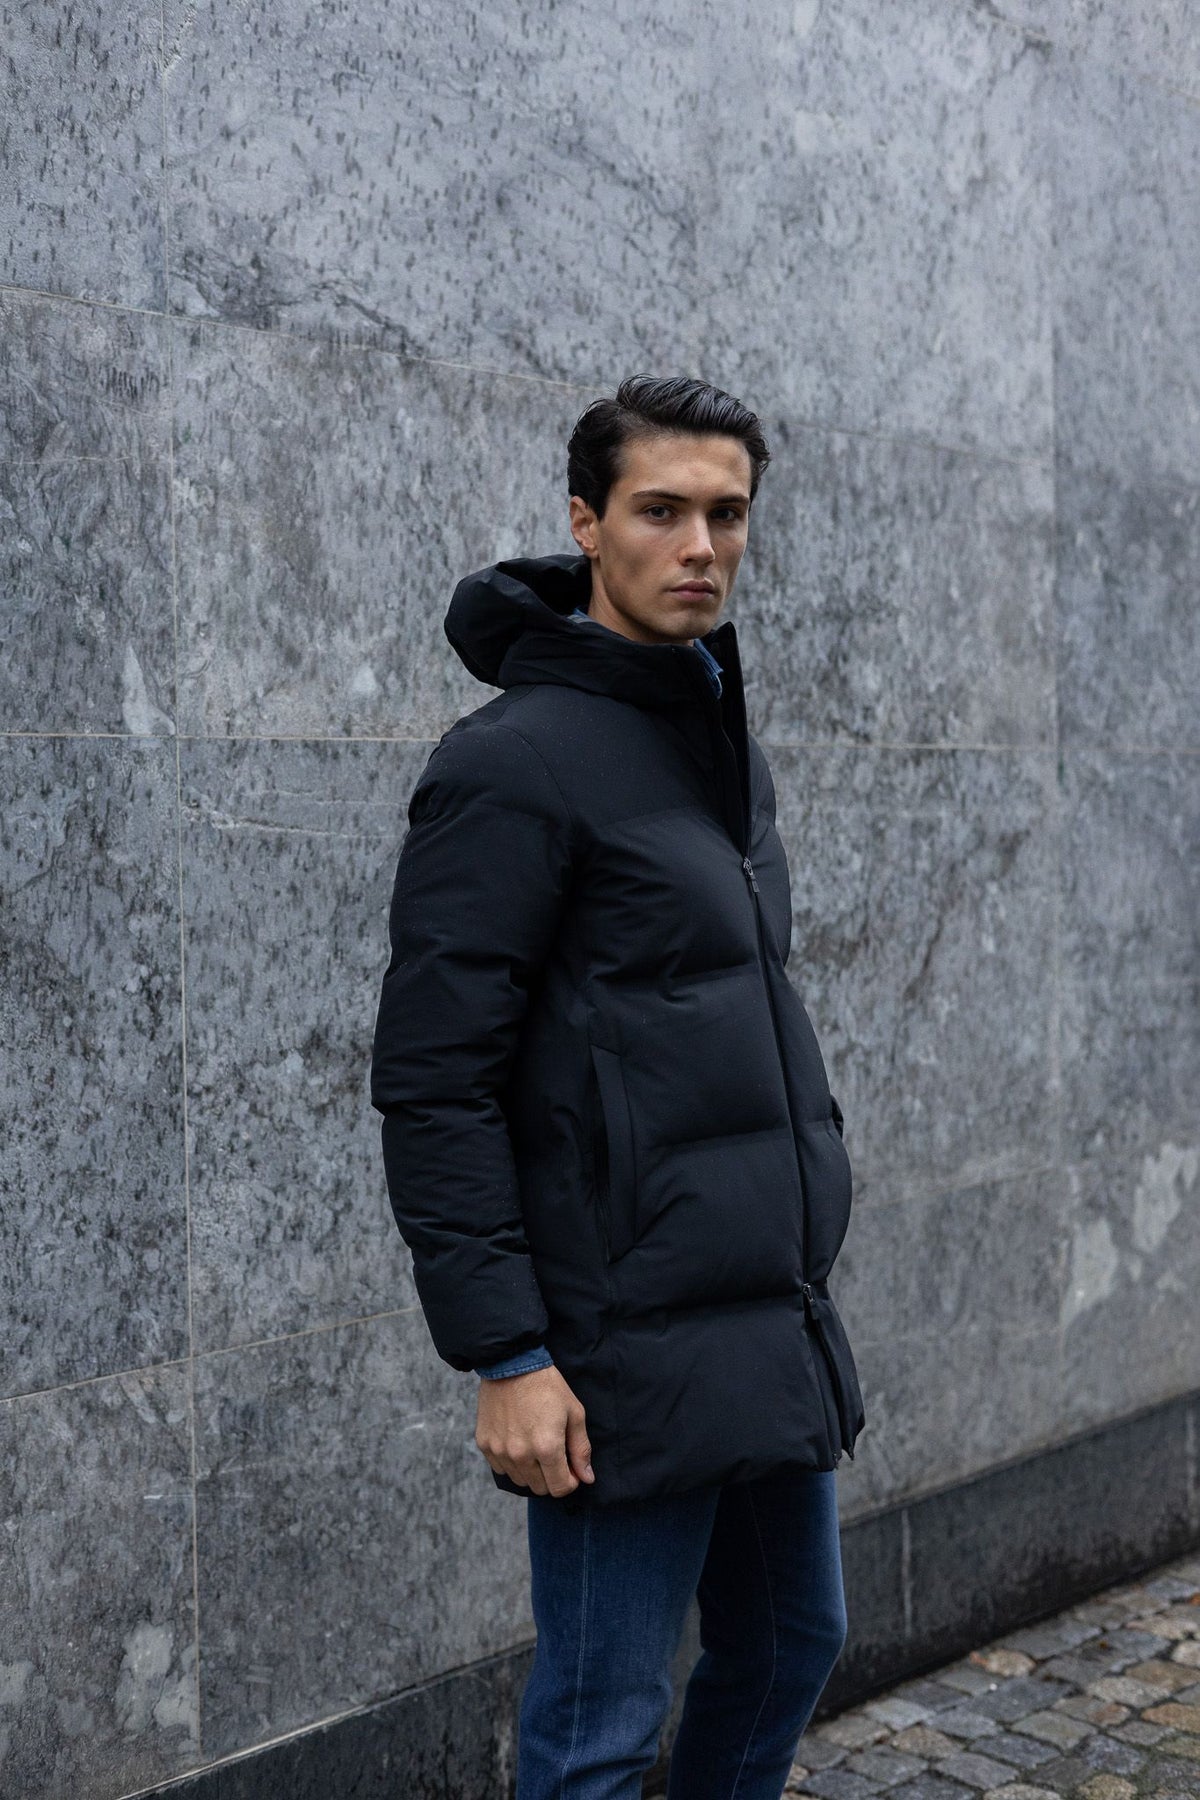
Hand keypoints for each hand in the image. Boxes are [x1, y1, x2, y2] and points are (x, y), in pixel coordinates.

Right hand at [475, 1364, 594, 1497]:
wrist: (511, 1363)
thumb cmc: (547, 1386)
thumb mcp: (574, 1413)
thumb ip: (581, 1449)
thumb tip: (586, 1478)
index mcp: (547, 1448)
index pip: (559, 1488)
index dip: (570, 1481)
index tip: (570, 1468)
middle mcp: (521, 1455)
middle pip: (540, 1488)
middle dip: (551, 1476)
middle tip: (554, 1454)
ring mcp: (500, 1451)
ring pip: (520, 1481)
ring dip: (531, 1471)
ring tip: (535, 1445)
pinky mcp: (485, 1444)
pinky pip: (501, 1468)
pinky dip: (512, 1462)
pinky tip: (518, 1440)